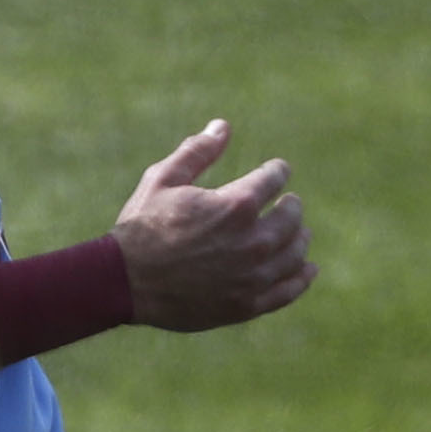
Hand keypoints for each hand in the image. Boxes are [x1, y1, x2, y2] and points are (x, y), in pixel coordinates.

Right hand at [112, 119, 316, 330]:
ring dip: (300, 238)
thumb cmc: (141, 227)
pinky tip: (306, 268)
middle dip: (291, 205)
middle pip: (292, 217)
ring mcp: (253, 276)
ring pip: (295, 253)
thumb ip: (196, 152)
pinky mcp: (247, 305)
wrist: (124, 282)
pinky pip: (288, 290)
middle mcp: (252, 241)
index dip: (277, 171)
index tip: (277, 170)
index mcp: (234, 205)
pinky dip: (301, 278)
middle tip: (288, 203)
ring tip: (298, 232)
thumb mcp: (162, 180)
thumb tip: (222, 126)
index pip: (273, 179)